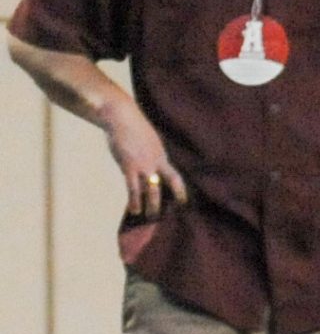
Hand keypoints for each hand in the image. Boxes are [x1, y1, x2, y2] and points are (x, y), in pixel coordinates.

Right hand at [101, 100, 186, 221]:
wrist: (122, 117)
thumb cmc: (132, 128)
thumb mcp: (147, 141)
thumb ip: (149, 153)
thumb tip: (149, 163)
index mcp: (161, 155)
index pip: (175, 176)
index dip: (180, 190)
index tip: (184, 202)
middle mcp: (157, 161)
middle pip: (169, 183)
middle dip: (170, 199)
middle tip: (169, 215)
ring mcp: (144, 164)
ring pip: (153, 189)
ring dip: (152, 205)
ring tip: (150, 217)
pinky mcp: (129, 165)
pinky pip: (133, 187)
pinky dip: (135, 200)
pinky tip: (134, 210)